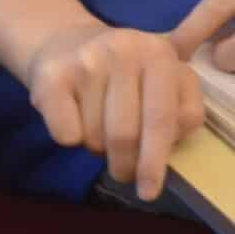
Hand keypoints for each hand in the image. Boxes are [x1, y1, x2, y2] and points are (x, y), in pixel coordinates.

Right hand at [25, 21, 203, 201]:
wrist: (66, 44)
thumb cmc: (125, 74)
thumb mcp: (164, 79)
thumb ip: (182, 109)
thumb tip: (173, 143)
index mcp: (159, 54)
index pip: (163, 118)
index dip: (156, 161)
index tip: (150, 189)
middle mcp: (124, 51)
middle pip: (126, 133)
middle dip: (125, 165)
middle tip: (123, 174)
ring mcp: (87, 60)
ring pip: (96, 137)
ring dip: (97, 148)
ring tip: (98, 128)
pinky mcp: (52, 75)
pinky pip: (66, 133)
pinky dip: (70, 140)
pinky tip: (73, 122)